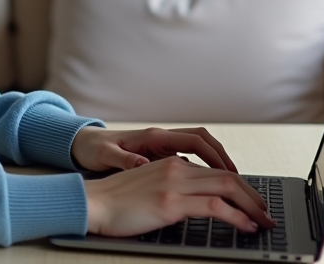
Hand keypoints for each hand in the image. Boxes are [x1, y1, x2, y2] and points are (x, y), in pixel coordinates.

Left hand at [71, 125, 237, 172]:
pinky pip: (189, 158)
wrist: (83, 144)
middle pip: (203, 141)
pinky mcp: (159, 154)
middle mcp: (161, 137)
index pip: (195, 140)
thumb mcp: (105, 156)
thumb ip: (124, 160)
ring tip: (231, 185)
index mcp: (152, 136)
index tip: (230, 172)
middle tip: (240, 181)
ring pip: (199, 149)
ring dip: (216, 163)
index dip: (215, 155)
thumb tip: (142, 165)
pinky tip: (208, 186)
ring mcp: (161, 145)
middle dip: (224, 158)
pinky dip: (203, 168)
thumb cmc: (94, 149)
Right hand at [83, 157, 274, 236]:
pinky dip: (237, 217)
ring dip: (251, 206)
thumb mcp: (149, 186)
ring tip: (263, 222)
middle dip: (253, 196)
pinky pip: (215, 207)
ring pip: (227, 188)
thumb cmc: (116, 201)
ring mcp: (174, 183)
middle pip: (227, 177)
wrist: (93, 203)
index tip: (252, 202)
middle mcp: (176, 168)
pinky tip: (245, 226)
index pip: (216, 171)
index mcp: (171, 163)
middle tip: (266, 213)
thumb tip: (194, 197)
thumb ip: (171, 184)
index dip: (240, 187)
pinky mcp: (171, 202)